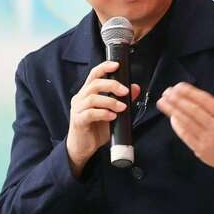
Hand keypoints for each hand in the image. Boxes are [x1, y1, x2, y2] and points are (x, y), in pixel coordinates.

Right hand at [67, 60, 139, 177]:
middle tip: (125, 92)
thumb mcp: (112, 113)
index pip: (94, 75)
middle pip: (94, 84)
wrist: (83, 148)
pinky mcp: (78, 121)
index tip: (116, 65)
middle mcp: (80, 98)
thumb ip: (122, 100)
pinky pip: (90, 113)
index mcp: (87, 93)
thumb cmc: (95, 129)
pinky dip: (103, 113)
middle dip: (112, 85)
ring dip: (110, 101)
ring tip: (122, 108)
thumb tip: (135, 88)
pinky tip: (112, 116)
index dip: (104, 67)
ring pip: (92, 98)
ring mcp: (77, 109)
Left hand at [157, 72, 213, 179]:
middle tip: (167, 92)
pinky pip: (186, 135)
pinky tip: (171, 116)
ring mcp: (208, 139)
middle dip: (177, 100)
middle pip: (193, 110)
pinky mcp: (200, 149)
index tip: (178, 86)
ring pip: (187, 122)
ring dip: (172, 110)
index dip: (189, 92)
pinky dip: (177, 125)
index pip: (205, 100)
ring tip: (163, 101)